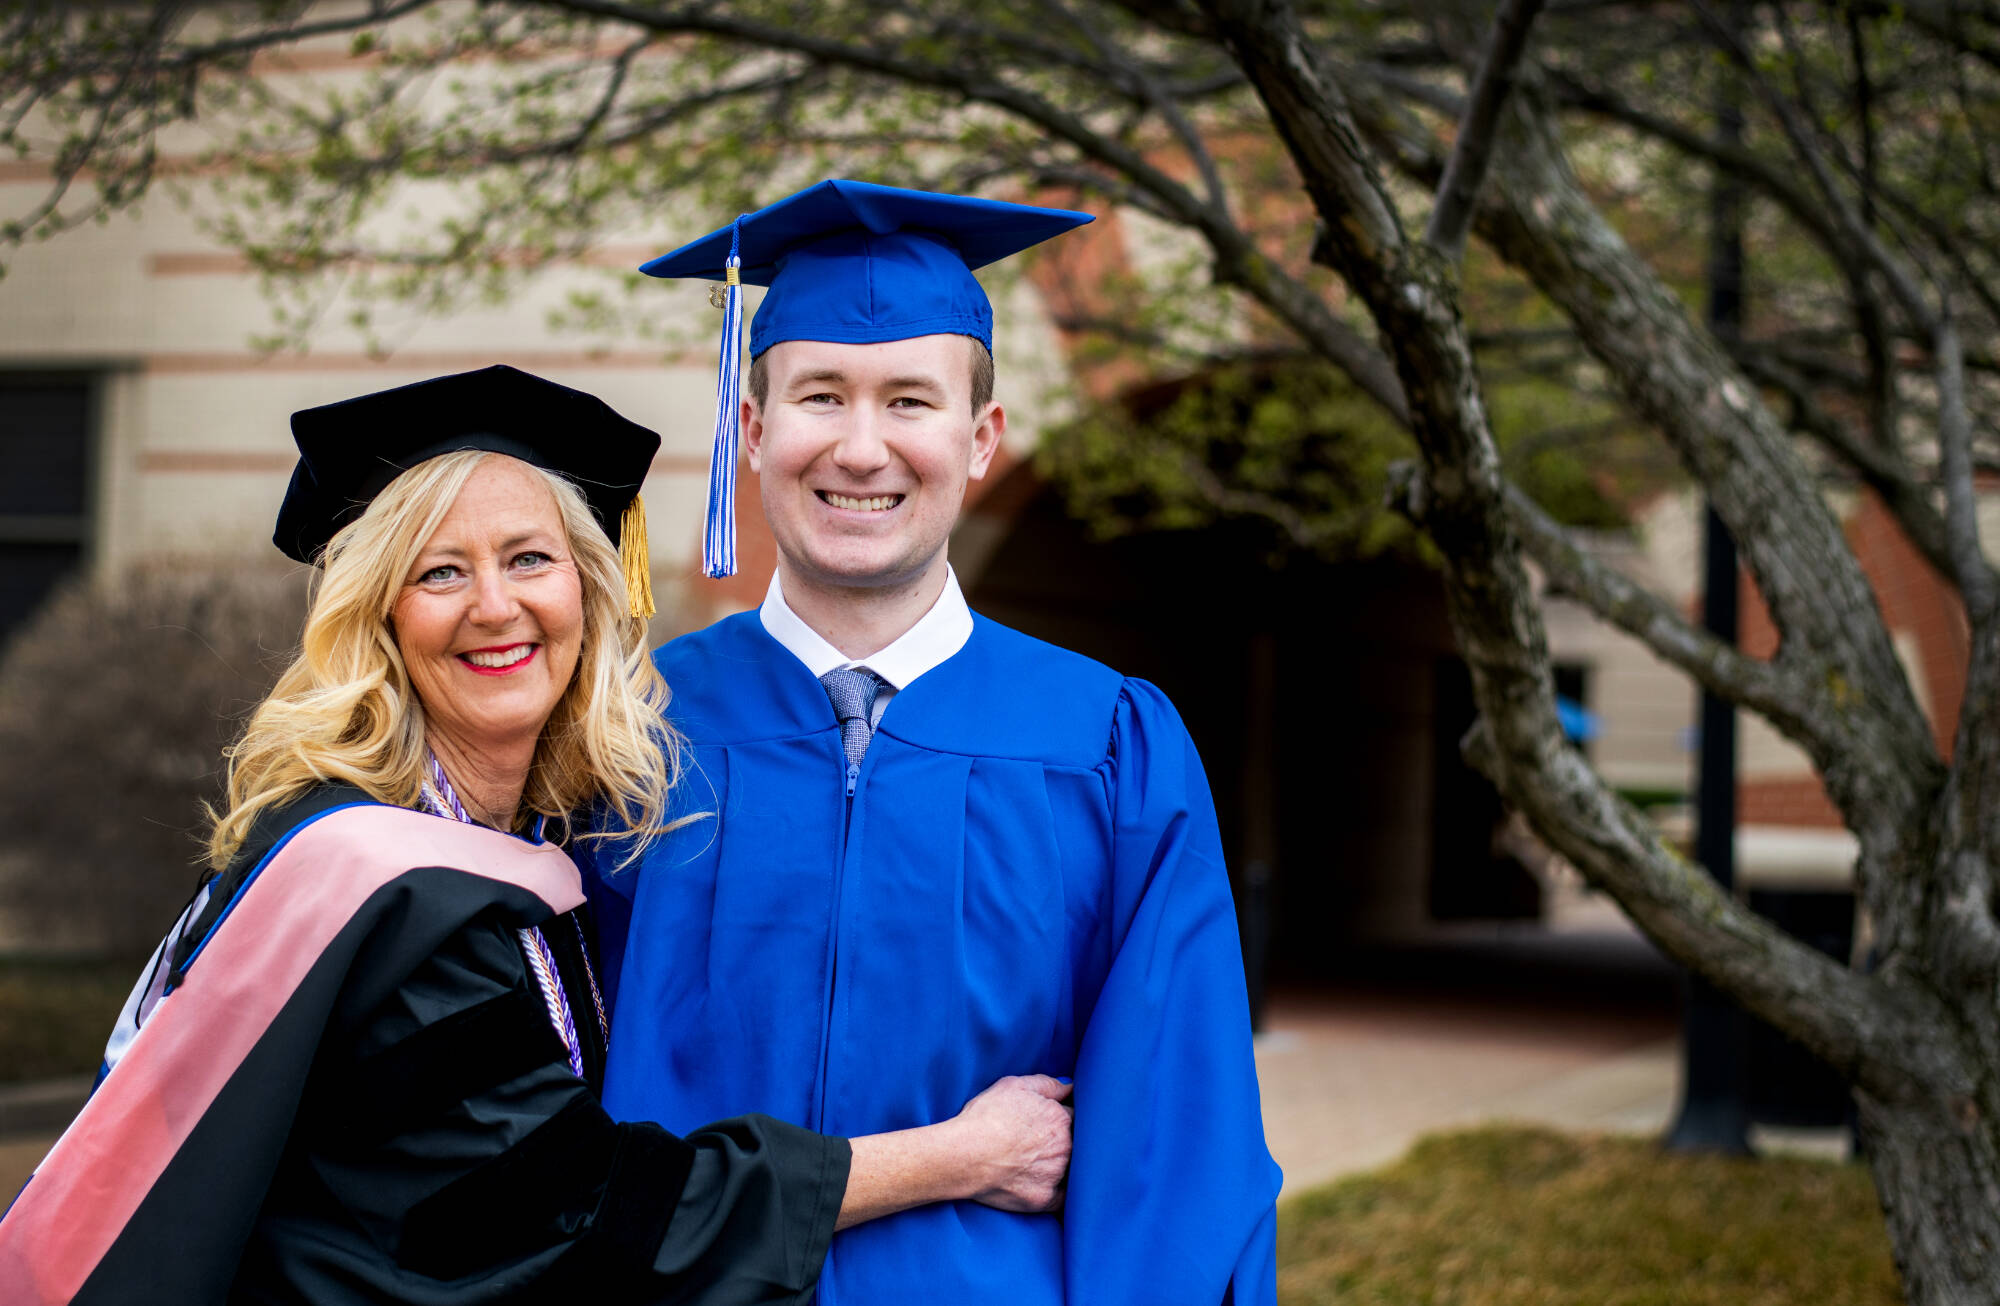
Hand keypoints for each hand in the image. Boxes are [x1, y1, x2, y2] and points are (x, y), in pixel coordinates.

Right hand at [946, 1074, 1073, 1212]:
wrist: (965, 1155)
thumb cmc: (986, 1118)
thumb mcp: (1014, 1086)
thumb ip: (1047, 1085)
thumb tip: (1070, 1088)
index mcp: (1060, 1118)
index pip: (1074, 1118)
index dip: (1061, 1120)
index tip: (1048, 1125)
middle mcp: (1065, 1146)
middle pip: (1076, 1144)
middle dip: (1063, 1143)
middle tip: (1040, 1145)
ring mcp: (1057, 1174)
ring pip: (1071, 1170)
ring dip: (1062, 1167)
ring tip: (1036, 1165)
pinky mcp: (1045, 1198)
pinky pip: (1063, 1199)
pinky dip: (1058, 1193)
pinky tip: (1044, 1187)